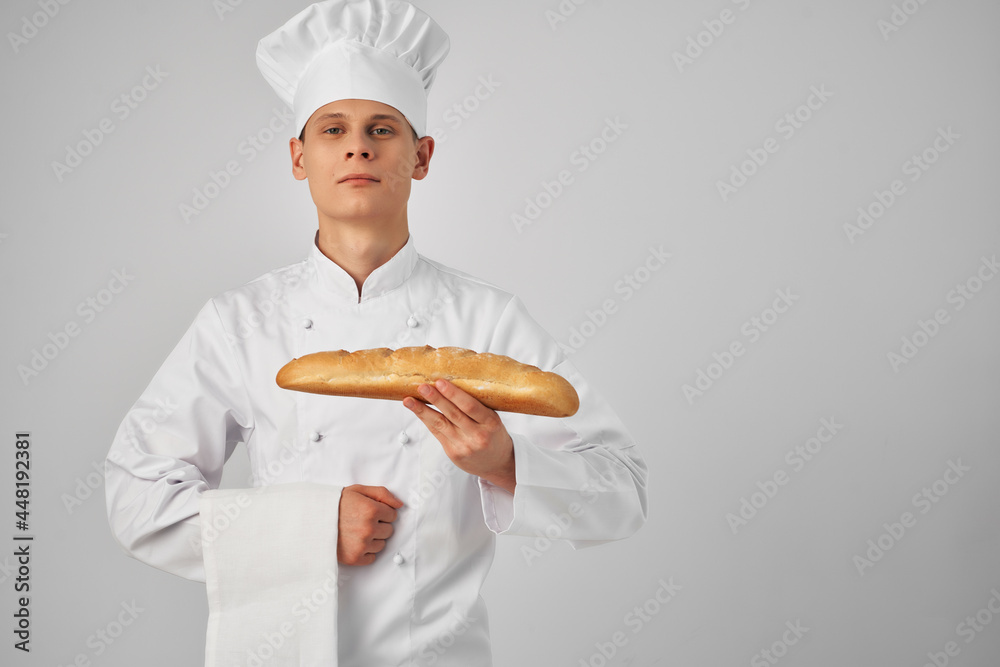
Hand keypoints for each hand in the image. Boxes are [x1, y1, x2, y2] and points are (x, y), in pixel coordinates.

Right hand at [337, 484, 403, 565]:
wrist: (313, 520)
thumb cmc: (336, 504)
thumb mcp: (358, 490)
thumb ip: (382, 494)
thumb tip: (400, 505)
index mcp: (371, 510)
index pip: (393, 515)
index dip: (382, 512)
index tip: (370, 512)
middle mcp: (369, 528)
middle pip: (389, 530)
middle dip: (379, 525)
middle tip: (362, 522)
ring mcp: (362, 544)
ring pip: (382, 544)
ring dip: (373, 539)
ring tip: (357, 532)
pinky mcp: (355, 558)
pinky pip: (372, 558)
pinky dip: (366, 552)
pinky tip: (355, 542)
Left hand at [403, 379, 516, 493]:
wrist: (498, 464)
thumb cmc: (495, 436)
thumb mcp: (494, 419)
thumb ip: (478, 406)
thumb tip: (454, 383)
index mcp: (491, 423)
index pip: (470, 406)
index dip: (453, 394)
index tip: (441, 382)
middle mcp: (477, 435)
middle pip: (453, 414)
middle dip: (435, 399)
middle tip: (423, 387)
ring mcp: (464, 446)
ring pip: (440, 424)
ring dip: (423, 410)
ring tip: (410, 400)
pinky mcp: (453, 453)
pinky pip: (437, 433)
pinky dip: (426, 420)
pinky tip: (418, 411)